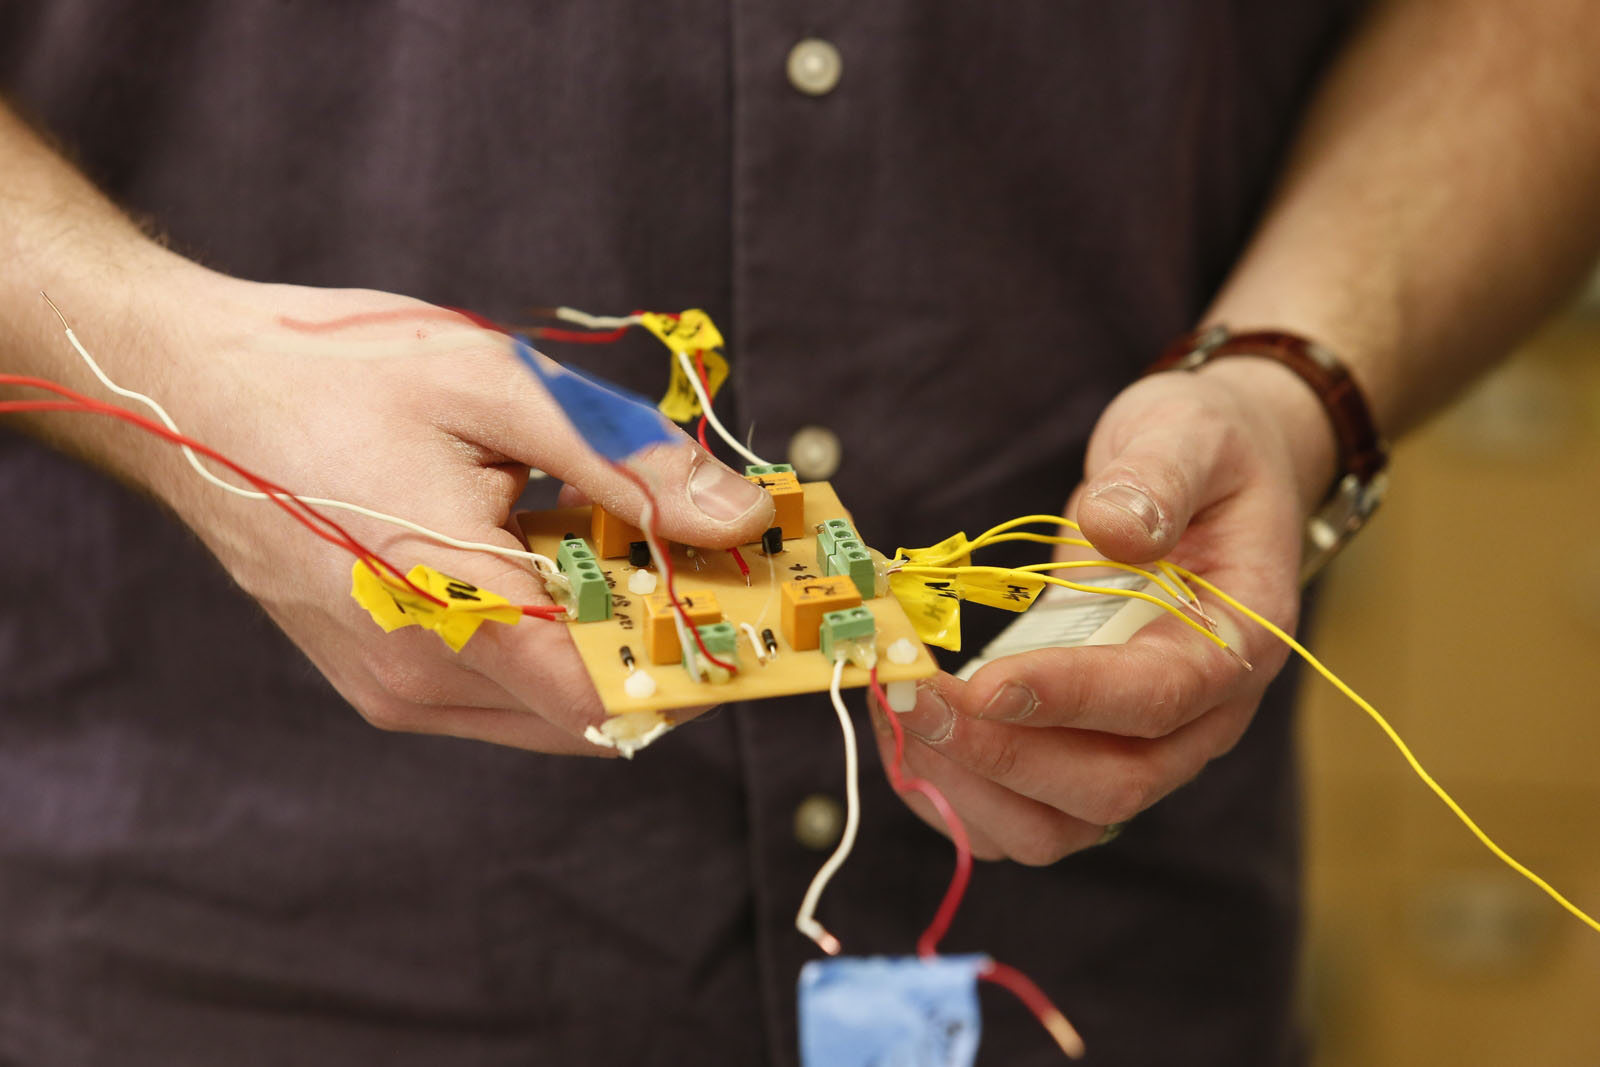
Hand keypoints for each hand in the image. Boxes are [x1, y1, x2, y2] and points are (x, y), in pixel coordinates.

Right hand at [118, 268, 773, 753]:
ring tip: (630, 544)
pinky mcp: (374, 676)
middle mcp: (418, 678)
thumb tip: (738, 517)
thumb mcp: (499, 390)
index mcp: (451, 609)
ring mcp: (390, 687)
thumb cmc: (336, 375)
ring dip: (610, 642)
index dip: (705, 660)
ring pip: (549, 706)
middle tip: (714, 559)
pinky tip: (552, 554)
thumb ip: (626, 466)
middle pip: (593, 706)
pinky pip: (498, 689)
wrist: (183, 392)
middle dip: (669, 644)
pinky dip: (550, 641)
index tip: (765, 608)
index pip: (616, 690)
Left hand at [871, 359, 1335, 862]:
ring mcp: (1141, 745)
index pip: (1157, 699)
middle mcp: (1198, 718)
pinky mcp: (1088, 748)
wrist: (1212, 485)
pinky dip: (961, 794)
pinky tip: (906, 736)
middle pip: (1109, 787)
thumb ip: (1158, 478)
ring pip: (1062, 824)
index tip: (981, 681)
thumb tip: (1112, 527)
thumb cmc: (1204, 456)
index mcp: (1237, 645)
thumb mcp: (1188, 435)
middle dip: (1001, 752)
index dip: (1069, 698)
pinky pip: (1026, 812)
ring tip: (899, 715)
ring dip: (972, 788)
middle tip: (913, 695)